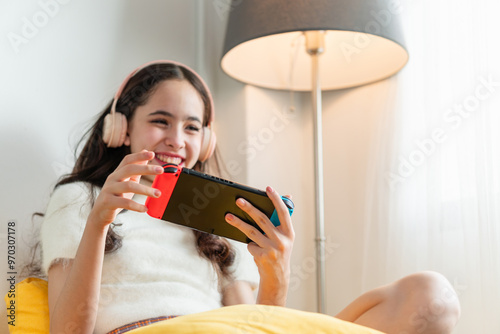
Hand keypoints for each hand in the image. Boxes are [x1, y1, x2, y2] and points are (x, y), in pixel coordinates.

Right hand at [88, 150, 163, 229]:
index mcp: (117, 173)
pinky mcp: (108, 202)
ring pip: (129, 186)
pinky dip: (136, 206)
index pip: (127, 160)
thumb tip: (146, 155)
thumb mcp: (126, 182)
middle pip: (129, 169)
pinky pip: (125, 203)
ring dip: (146, 190)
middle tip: (161, 170)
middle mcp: (112, 179)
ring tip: (158, 194)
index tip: (152, 154)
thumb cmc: (116, 196)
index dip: (139, 156)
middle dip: (146, 168)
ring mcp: (109, 190)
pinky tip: (145, 209)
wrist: (100, 213)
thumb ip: (136, 170)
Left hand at [225, 186, 294, 305]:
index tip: (268, 188)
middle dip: (249, 208)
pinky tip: (254, 248)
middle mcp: (282, 240)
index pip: (283, 212)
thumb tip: (286, 196)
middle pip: (262, 220)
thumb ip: (282, 219)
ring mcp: (272, 249)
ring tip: (228, 216)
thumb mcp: (285, 237)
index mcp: (289, 233)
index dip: (276, 199)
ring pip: (251, 231)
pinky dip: (250, 244)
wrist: (277, 277)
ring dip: (238, 223)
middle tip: (239, 200)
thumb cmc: (279, 251)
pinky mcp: (262, 257)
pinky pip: (250, 245)